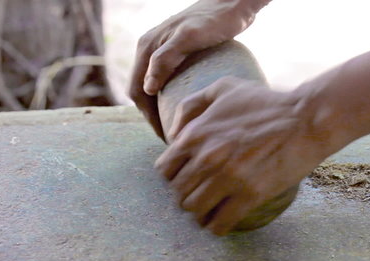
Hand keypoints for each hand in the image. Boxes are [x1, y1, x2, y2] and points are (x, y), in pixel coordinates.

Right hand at [128, 0, 263, 140]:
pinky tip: (186, 110)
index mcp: (147, 47)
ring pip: (154, 88)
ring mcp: (163, 52)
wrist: (232, 3)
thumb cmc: (213, 19)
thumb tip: (147, 88)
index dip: (148, 117)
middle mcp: (150, 50)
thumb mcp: (189, 37)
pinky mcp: (177, 54)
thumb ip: (165, 58)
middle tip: (173, 138)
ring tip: (179, 128)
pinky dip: (171, 98)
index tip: (165, 136)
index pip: (137, 91)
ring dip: (161, 109)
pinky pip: (167, 82)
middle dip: (153, 117)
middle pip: (143, 93)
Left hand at [154, 77, 334, 235]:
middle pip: (178, 194)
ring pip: (195, 210)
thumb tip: (173, 134)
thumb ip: (191, 106)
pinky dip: (217, 226)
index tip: (186, 177)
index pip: (165, 170)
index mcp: (196, 134)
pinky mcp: (250, 195)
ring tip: (209, 211)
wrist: (306, 118)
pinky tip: (222, 222)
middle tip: (199, 195)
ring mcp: (228, 179)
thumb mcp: (223, 88)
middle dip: (186, 196)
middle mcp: (206, 158)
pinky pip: (220, 223)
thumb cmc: (266, 102)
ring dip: (200, 213)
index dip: (173, 176)